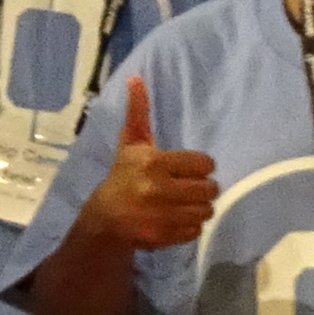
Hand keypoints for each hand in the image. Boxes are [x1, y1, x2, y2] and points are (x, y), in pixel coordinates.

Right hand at [79, 78, 217, 252]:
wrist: (104, 218)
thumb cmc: (123, 175)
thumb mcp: (131, 143)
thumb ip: (138, 112)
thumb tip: (136, 78)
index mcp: (154, 163)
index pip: (204, 164)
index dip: (201, 166)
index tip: (189, 169)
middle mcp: (157, 189)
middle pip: (209, 189)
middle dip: (203, 188)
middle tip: (190, 188)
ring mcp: (160, 215)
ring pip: (205, 211)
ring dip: (199, 207)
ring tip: (184, 203)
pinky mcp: (163, 236)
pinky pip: (196, 230)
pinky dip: (190, 226)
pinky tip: (176, 218)